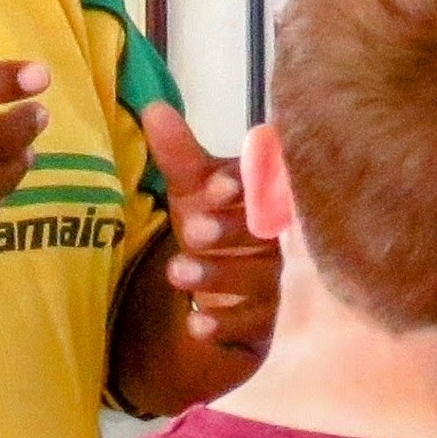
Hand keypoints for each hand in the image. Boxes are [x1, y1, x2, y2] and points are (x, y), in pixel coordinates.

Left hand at [143, 100, 279, 356]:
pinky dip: (224, 325)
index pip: (273, 187)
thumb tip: (155, 108)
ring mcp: (279, 287)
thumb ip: (178, 156)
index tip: (215, 186)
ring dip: (219, 275)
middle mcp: (282, 243)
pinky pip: (253, 328)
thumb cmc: (209, 236)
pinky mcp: (267, 329)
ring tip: (176, 272)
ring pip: (260, 281)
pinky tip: (196, 325)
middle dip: (231, 229)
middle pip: (268, 234)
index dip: (249, 185)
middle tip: (192, 230)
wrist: (209, 306)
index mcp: (267, 201)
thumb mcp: (191, 195)